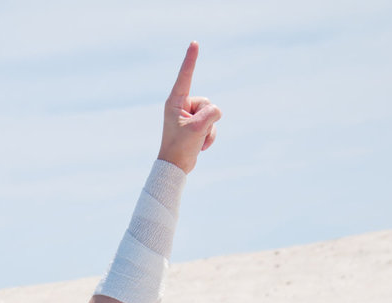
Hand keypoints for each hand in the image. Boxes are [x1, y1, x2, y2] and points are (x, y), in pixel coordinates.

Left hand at [158, 42, 220, 174]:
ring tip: (196, 141)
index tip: (194, 43)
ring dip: (208, 130)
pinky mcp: (195, 124)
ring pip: (211, 114)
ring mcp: (189, 115)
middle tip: (193, 134)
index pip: (185, 76)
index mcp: (175, 102)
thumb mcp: (197, 129)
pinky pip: (211, 124)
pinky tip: (200, 146)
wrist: (175, 168)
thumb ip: (211, 114)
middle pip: (207, 102)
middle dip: (206, 119)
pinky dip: (209, 136)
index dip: (191, 60)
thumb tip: (216, 111)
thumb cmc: (180, 148)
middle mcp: (181, 105)